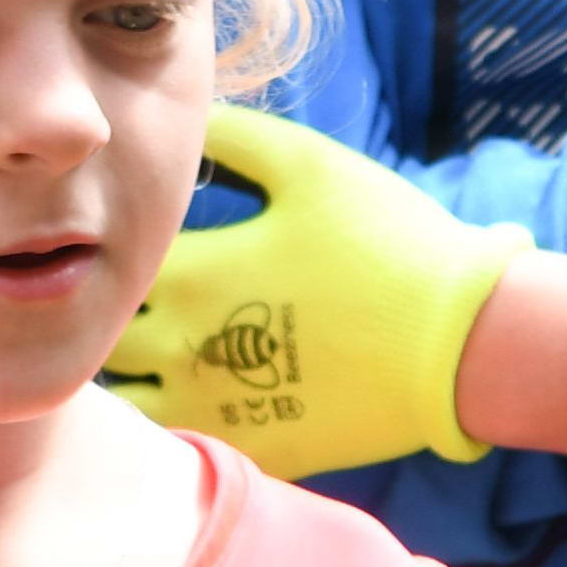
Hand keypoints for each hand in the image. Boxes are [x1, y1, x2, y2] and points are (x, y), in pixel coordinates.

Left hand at [103, 102, 526, 477]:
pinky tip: (191, 394)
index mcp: (196, 274)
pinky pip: (178, 446)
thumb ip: (237, 137)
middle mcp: (187, 346)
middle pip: (105, 334)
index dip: (107, 244)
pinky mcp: (250, 448)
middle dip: (106, 310)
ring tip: (148, 349)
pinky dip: (169, 419)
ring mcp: (216, 407)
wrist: (461, 341)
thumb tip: (184, 118)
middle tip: (120, 290)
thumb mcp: (312, 166)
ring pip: (126, 401)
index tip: (119, 232)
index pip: (105, 260)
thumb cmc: (388, 243)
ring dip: (127, 372)